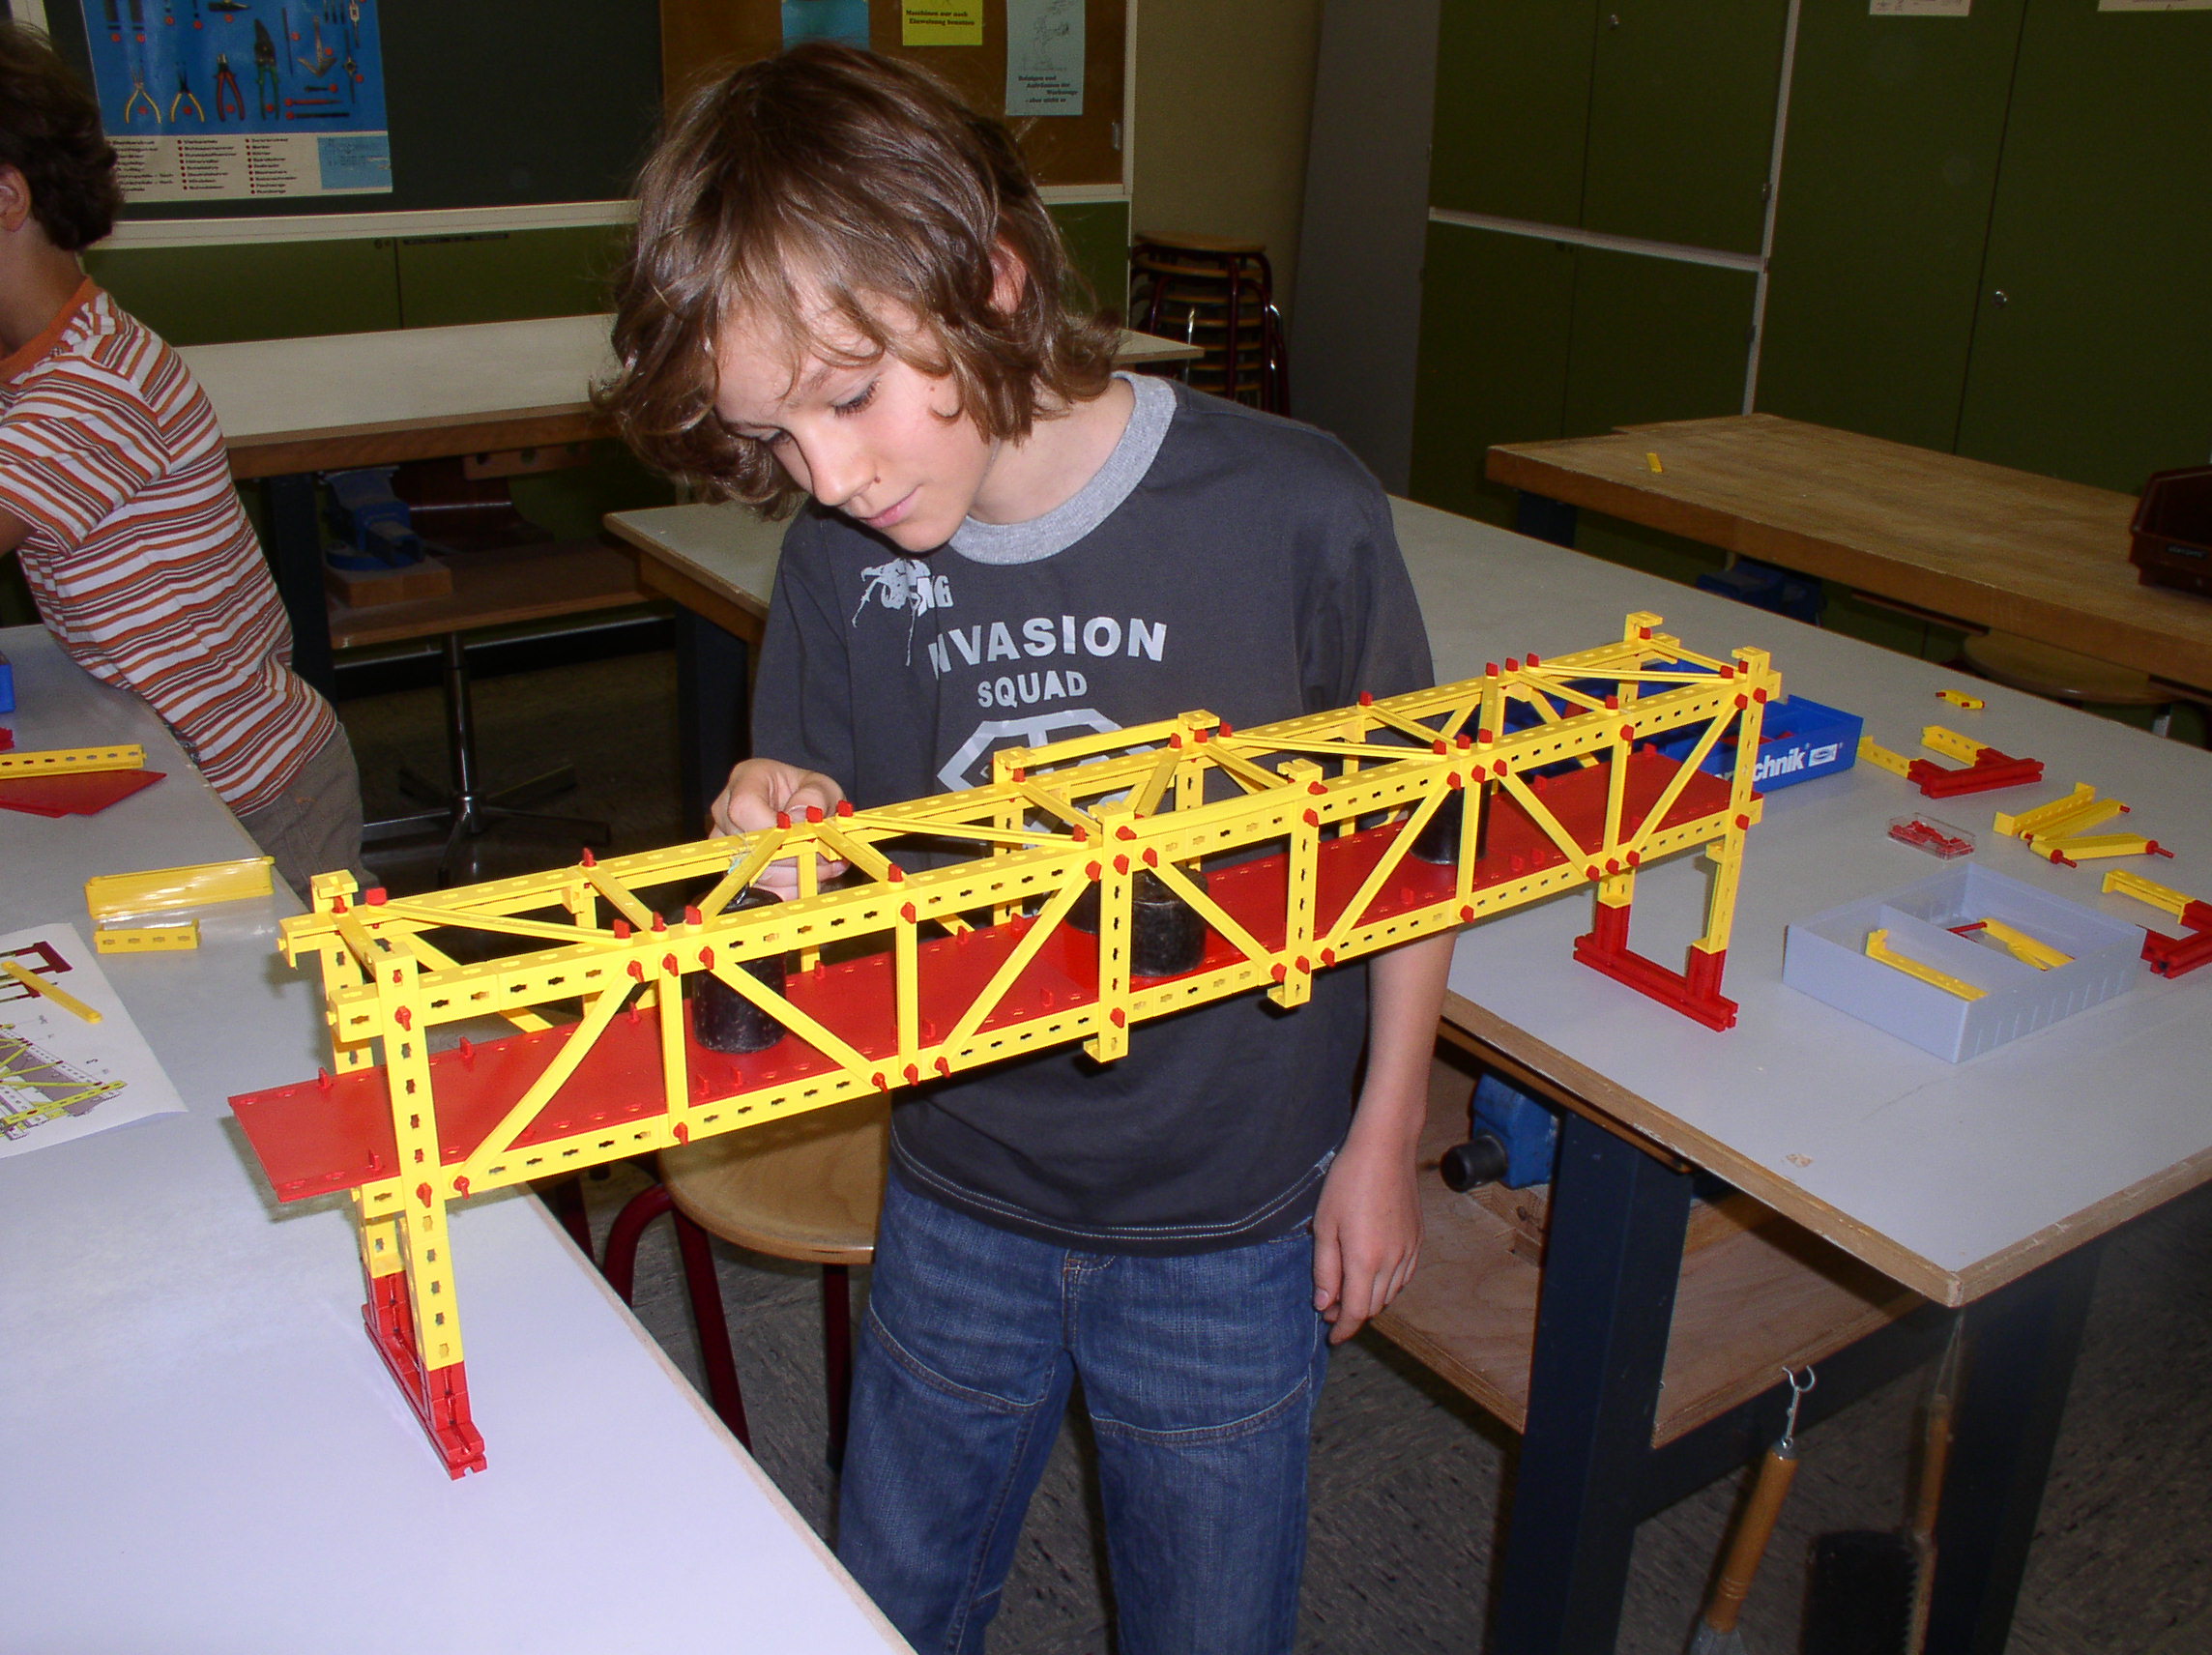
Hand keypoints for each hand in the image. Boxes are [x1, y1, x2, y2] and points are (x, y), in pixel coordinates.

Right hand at [711, 758, 849, 898]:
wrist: (801, 805)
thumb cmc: (807, 793)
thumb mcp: (820, 786)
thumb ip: (814, 798)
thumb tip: (799, 819)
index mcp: (745, 781)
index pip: (744, 809)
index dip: (775, 830)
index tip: (805, 836)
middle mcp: (725, 811)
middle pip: (750, 846)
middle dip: (794, 856)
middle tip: (826, 856)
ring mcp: (726, 843)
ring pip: (757, 872)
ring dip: (797, 874)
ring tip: (824, 864)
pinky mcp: (735, 869)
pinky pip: (761, 888)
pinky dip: (790, 887)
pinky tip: (809, 875)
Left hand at [1311, 1121, 1422, 1344]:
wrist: (1385, 1150)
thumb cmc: (1348, 1182)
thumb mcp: (1324, 1225)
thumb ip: (1325, 1269)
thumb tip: (1324, 1304)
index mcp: (1365, 1260)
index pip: (1357, 1312)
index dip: (1343, 1329)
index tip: (1332, 1337)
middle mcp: (1392, 1261)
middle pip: (1374, 1306)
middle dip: (1352, 1314)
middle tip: (1330, 1306)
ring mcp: (1409, 1251)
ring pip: (1390, 1293)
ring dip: (1370, 1299)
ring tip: (1347, 1289)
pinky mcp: (1417, 1240)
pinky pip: (1403, 1276)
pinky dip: (1387, 1285)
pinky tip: (1371, 1273)